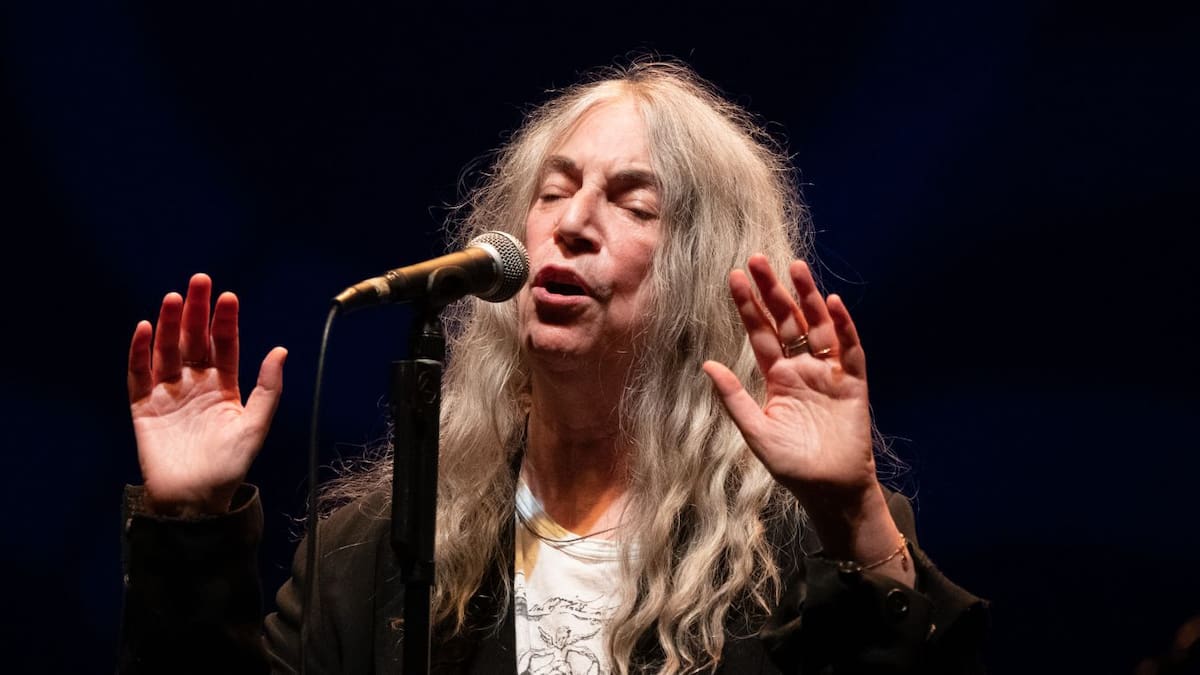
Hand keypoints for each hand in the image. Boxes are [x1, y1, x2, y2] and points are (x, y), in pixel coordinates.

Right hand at [127, 273, 286, 515]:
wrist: (195, 501)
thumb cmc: (229, 467)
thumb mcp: (255, 425)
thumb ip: (268, 388)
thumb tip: (280, 350)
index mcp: (224, 388)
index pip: (224, 346)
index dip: (225, 322)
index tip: (228, 297)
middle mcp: (196, 385)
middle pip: (194, 341)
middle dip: (197, 312)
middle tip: (199, 281)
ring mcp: (169, 395)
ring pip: (167, 351)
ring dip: (170, 325)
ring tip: (174, 299)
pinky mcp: (144, 408)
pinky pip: (139, 375)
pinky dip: (140, 353)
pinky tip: (144, 329)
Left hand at [703, 256, 903, 568]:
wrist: (830, 491)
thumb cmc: (792, 465)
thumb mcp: (756, 432)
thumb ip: (733, 398)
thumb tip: (706, 364)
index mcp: (777, 377)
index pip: (760, 333)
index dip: (748, 306)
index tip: (735, 277)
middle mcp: (802, 368)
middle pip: (787, 321)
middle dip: (773, 291)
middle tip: (758, 260)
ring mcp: (830, 373)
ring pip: (818, 327)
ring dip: (808, 298)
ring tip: (795, 268)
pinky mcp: (854, 383)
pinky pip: (850, 350)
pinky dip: (843, 327)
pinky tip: (832, 305)